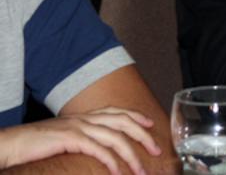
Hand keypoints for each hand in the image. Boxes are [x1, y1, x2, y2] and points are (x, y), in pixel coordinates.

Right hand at [0, 107, 161, 173]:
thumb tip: (99, 147)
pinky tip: (119, 172)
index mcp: (84, 116)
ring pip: (115, 138)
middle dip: (143, 136)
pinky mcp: (71, 139)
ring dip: (131, 156)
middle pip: (123, 122)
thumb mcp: (65, 136)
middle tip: (156, 150)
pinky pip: (99, 149)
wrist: (13, 143)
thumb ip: (82, 137)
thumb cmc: (37, 144)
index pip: (117, 111)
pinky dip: (112, 161)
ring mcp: (79, 127)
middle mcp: (85, 118)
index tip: (151, 125)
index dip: (136, 116)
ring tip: (141, 170)